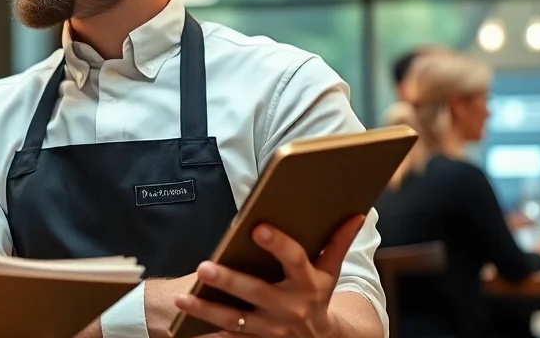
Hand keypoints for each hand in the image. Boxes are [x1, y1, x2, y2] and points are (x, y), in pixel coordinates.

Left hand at [173, 215, 365, 336]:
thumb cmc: (319, 297)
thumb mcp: (331, 273)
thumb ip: (337, 243)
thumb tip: (356, 214)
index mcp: (309, 285)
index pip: (294, 260)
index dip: (278, 244)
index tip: (258, 227)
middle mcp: (290, 309)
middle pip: (257, 292)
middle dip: (230, 281)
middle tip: (204, 267)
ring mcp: (272, 330)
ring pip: (236, 321)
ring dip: (207, 311)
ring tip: (183, 299)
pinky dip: (208, 336)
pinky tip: (183, 328)